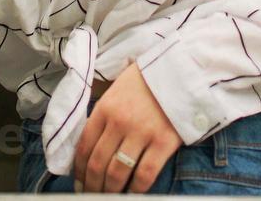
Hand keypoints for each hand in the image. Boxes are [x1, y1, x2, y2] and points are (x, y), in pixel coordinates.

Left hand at [73, 61, 180, 193]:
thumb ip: (104, 115)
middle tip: (92, 195)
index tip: (80, 182)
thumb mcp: (118, 90)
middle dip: (92, 185)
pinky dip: (135, 190)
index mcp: (105, 108)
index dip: (79, 170)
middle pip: (97, 164)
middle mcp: (119, 121)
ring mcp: (141, 132)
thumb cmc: (147, 81)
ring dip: (110, 191)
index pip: (84, 146)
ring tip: (109, 196)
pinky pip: (144, 175)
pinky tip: (132, 194)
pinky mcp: (163, 142)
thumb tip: (91, 145)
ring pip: (117, 173)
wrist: (181, 71)